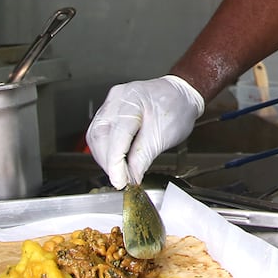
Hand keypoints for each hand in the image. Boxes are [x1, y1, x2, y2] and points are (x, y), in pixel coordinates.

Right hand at [86, 75, 203, 186]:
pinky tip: (115, 159)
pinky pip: (99, 131)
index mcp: (132, 101)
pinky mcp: (110, 110)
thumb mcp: (164, 136)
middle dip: (108, 162)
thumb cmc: (177, 109)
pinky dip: (106, 149)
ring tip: (118, 171)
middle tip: (120, 179)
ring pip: (95, 135)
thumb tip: (130, 176)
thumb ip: (144, 157)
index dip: (115, 163)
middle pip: (100, 136)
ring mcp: (111, 102)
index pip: (117, 136)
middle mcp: (117, 99)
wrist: (181, 95)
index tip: (119, 181)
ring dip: (104, 157)